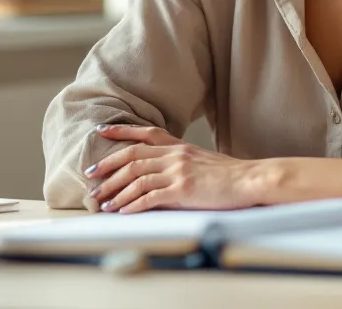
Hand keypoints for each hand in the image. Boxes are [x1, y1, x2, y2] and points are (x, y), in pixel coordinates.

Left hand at [83, 124, 265, 213]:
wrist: (251, 180)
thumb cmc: (230, 175)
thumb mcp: (202, 162)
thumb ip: (180, 163)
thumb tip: (161, 174)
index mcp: (180, 146)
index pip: (145, 133)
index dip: (121, 132)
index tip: (100, 131)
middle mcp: (175, 155)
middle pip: (132, 157)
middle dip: (107, 168)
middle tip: (90, 178)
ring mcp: (178, 171)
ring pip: (136, 178)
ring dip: (115, 191)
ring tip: (102, 203)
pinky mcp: (183, 190)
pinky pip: (150, 196)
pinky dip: (133, 204)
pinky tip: (123, 211)